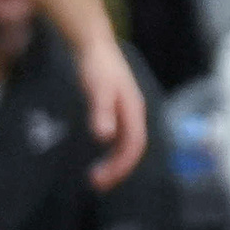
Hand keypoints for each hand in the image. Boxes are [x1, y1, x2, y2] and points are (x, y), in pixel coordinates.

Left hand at [76, 30, 150, 187]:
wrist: (94, 45)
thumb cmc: (97, 67)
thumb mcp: (98, 89)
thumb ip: (101, 112)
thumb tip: (105, 138)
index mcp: (134, 111)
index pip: (134, 146)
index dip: (120, 165)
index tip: (101, 180)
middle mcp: (134, 114)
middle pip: (133, 148)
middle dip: (117, 169)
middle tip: (96, 184)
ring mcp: (127, 112)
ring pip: (127, 144)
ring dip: (115, 162)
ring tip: (96, 176)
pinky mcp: (118, 109)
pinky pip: (120, 137)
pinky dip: (112, 151)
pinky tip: (99, 154)